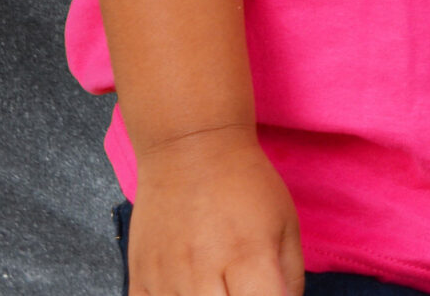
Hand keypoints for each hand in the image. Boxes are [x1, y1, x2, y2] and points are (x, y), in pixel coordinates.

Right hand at [123, 127, 302, 295]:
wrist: (190, 149)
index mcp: (249, 257)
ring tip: (217, 285)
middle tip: (241, 287)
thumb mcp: (286, 224)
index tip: (267, 293)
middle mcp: (203, 273)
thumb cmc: (247, 187)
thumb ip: (292, 279)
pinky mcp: (137, 279)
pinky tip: (187, 290)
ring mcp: (165, 279)